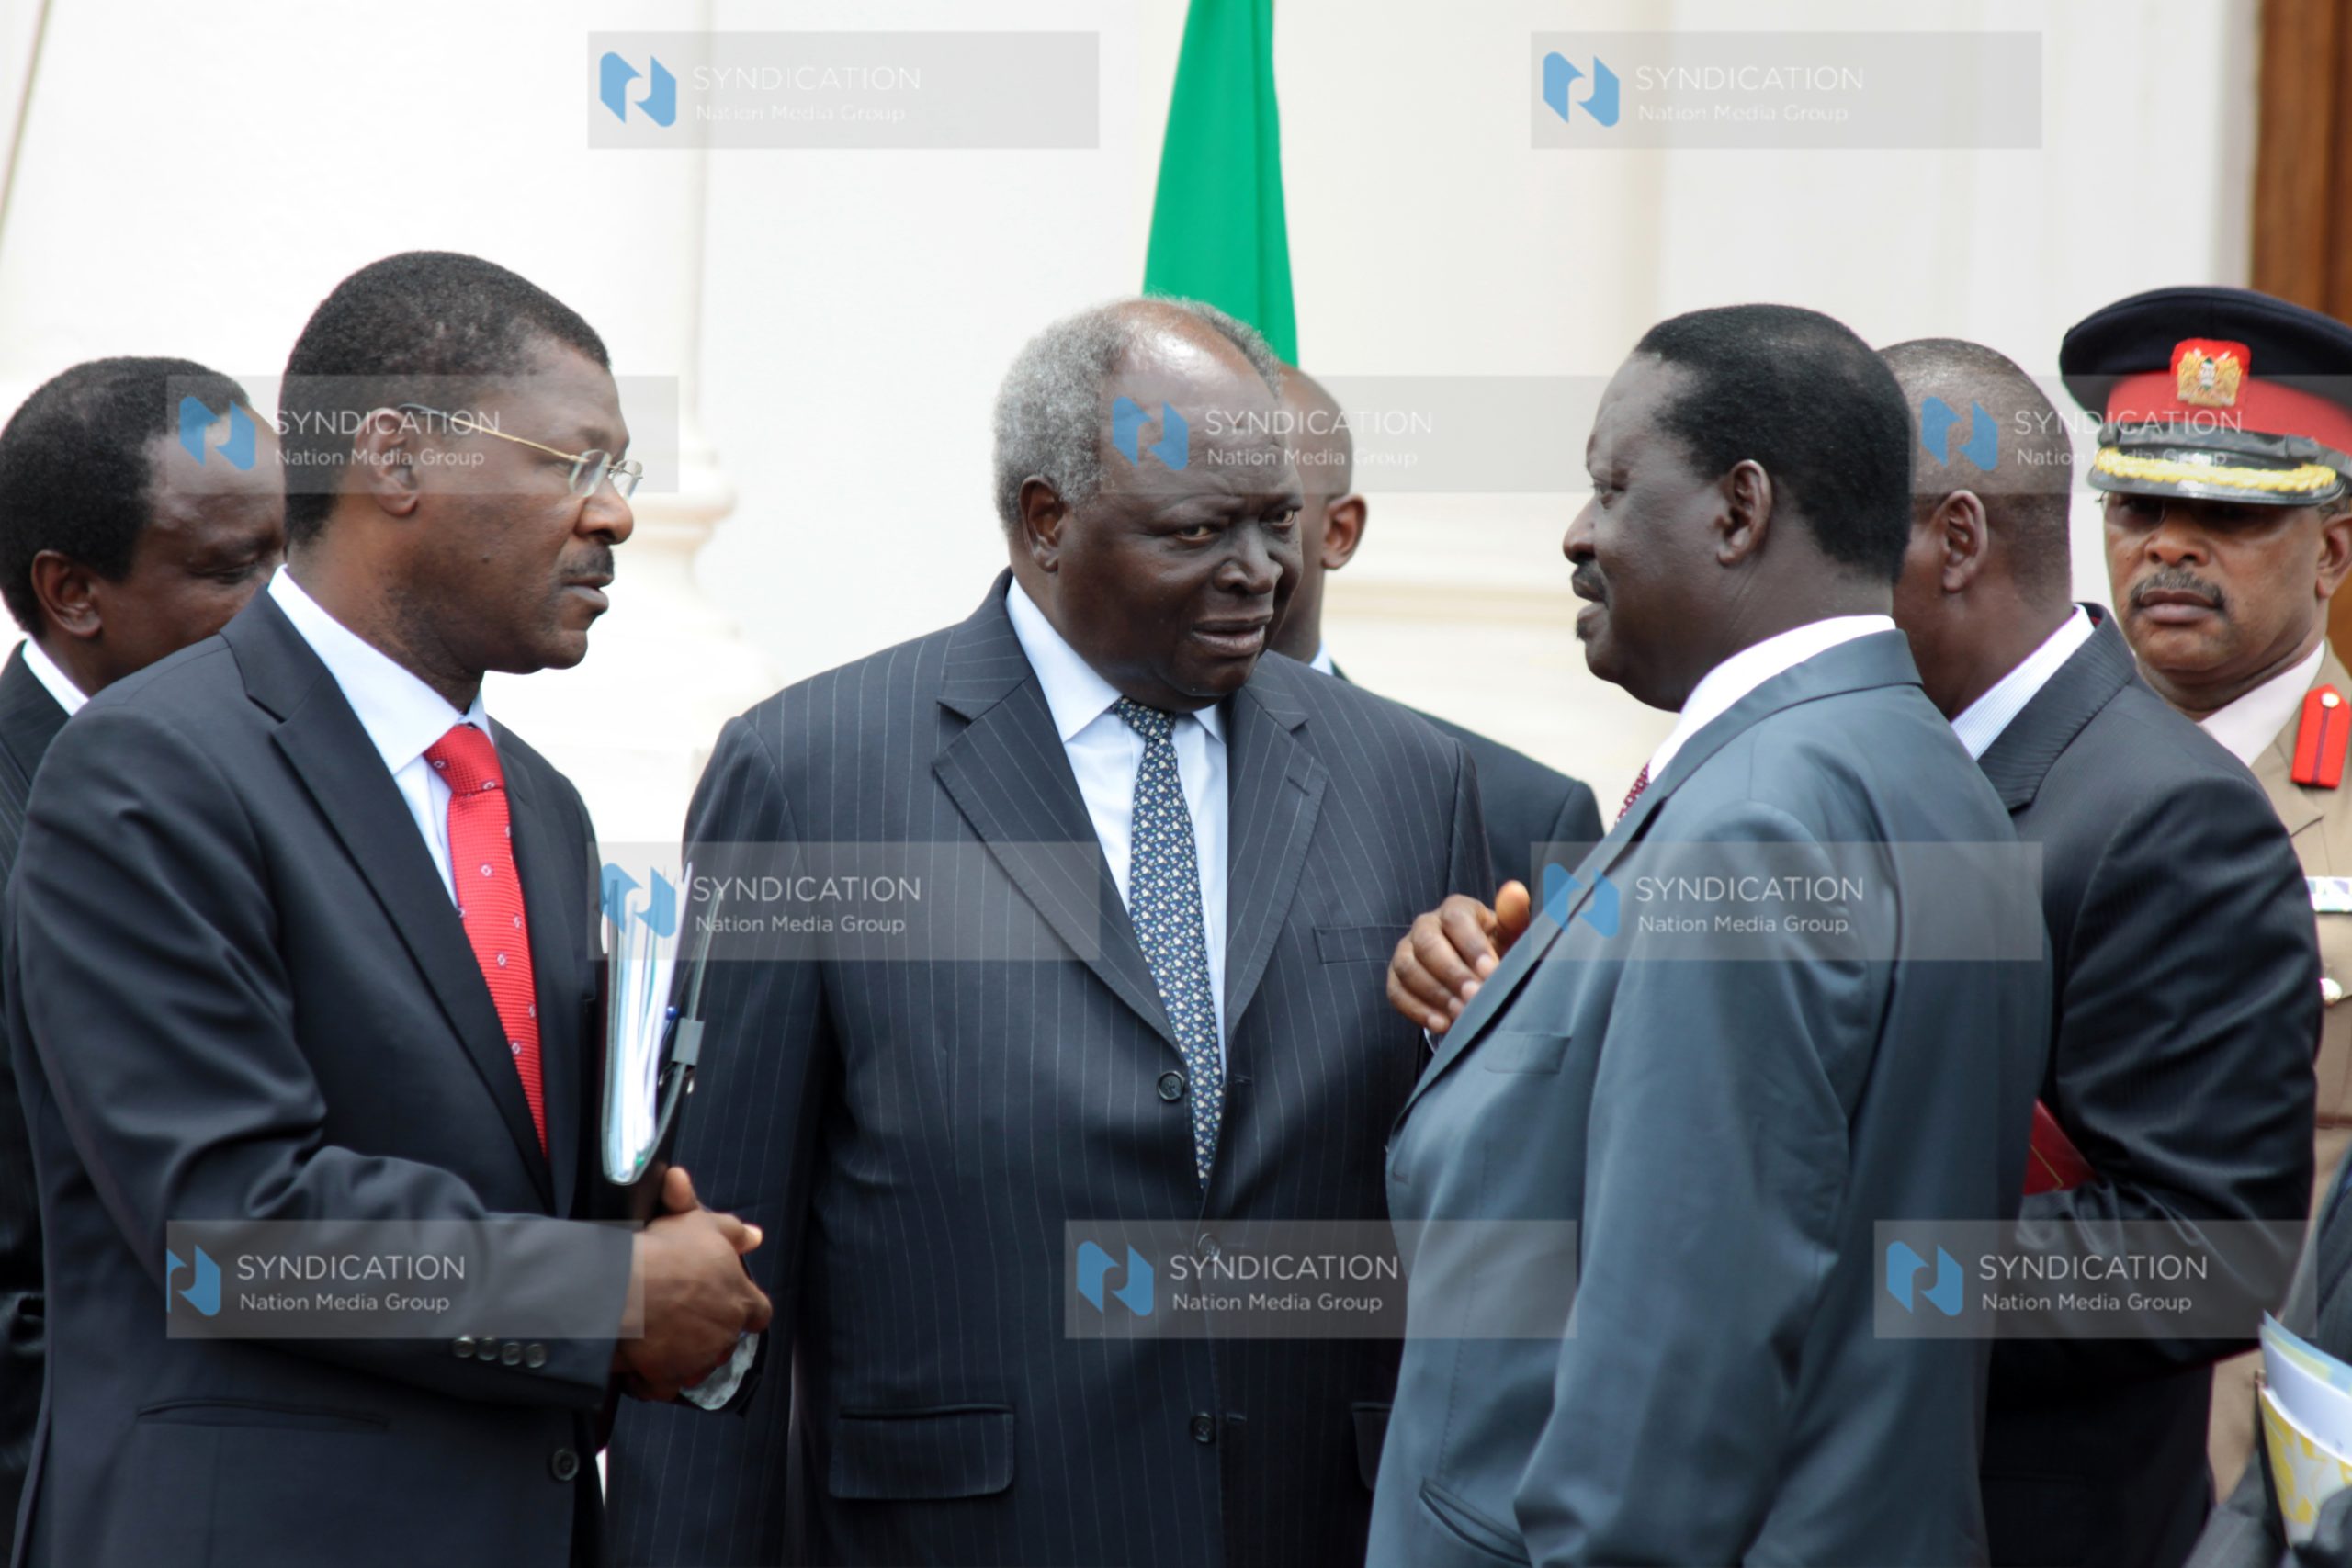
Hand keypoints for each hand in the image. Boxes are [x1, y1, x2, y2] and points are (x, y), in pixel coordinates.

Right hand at [616, 1166, 769, 1402]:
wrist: (622, 1286)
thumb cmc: (665, 1252)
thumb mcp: (703, 1225)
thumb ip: (735, 1233)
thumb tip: (755, 1237)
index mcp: (740, 1300)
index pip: (759, 1312)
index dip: (744, 1308)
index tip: (725, 1302)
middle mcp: (725, 1335)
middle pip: (726, 1341)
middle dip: (709, 1332)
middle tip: (681, 1314)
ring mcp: (697, 1360)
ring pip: (696, 1365)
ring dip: (683, 1357)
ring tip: (658, 1337)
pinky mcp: (667, 1378)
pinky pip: (664, 1387)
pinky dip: (653, 1380)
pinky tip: (640, 1365)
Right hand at [1387, 881, 1531, 1034]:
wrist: (1478, 974)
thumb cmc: (1497, 952)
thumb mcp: (1511, 936)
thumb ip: (1513, 916)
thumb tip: (1515, 891)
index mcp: (1456, 909)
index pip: (1456, 918)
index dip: (1472, 945)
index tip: (1491, 971)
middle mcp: (1426, 925)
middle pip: (1427, 943)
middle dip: (1451, 973)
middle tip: (1475, 997)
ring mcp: (1407, 950)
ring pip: (1407, 967)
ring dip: (1434, 993)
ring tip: (1461, 1015)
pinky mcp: (1396, 977)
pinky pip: (1396, 992)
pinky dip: (1417, 1010)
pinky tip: (1442, 1025)